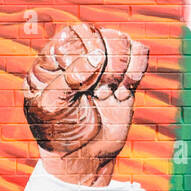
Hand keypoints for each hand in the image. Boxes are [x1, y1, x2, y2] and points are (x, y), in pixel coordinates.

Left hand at [23, 23, 148, 186]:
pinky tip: (122, 94)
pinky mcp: (123, 74)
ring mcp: (101, 63)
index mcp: (52, 59)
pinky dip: (136, 71)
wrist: (82, 157)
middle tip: (97, 92)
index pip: (73, 35)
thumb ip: (67, 80)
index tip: (80, 86)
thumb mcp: (51, 109)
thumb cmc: (58, 133)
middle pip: (99, 34)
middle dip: (103, 64)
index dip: (83, 56)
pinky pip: (140, 52)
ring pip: (121, 40)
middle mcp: (77, 55)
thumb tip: (95, 56)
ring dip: (119, 70)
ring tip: (107, 95)